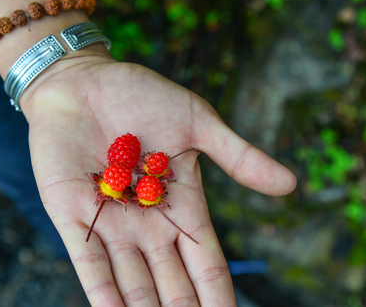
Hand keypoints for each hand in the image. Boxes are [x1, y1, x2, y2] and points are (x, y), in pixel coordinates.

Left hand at [23, 53, 295, 305]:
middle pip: (171, 283)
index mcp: (181, 205)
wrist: (84, 81)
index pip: (206, 262)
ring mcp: (111, 223)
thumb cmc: (142, 96)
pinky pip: (90, 267)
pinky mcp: (75, 217)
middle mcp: (148, 223)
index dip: (218, 295)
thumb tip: (290, 185)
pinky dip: (104, 297)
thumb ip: (238, 157)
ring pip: (133, 283)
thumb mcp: (198, 123)